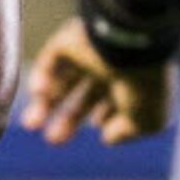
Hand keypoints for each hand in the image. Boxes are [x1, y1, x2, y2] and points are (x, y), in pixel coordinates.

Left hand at [19, 17, 173, 144]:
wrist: (134, 49)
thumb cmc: (146, 88)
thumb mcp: (147, 121)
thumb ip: (127, 132)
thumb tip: (107, 137)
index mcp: (134, 81)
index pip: (115, 99)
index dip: (105, 115)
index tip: (99, 126)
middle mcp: (112, 67)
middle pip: (85, 94)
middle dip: (69, 119)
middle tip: (53, 140)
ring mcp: (91, 52)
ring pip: (63, 78)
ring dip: (45, 102)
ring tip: (32, 125)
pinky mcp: (71, 39)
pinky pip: (50, 58)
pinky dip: (41, 76)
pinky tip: (39, 93)